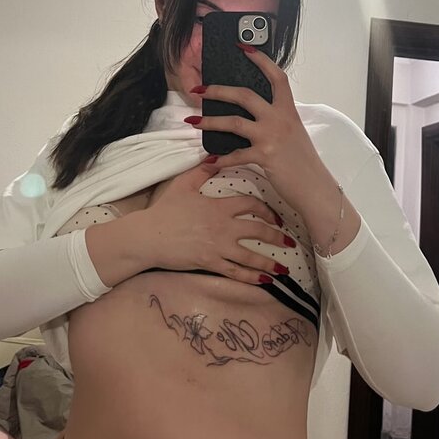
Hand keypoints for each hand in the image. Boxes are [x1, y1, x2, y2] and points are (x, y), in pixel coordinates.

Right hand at [142, 162, 291, 283]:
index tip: (276, 217)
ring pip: (251, 256)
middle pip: (258, 231)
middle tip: (289, 241)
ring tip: (283, 267)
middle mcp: (223, 228)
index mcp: (219, 207)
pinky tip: (264, 281)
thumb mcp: (183, 184)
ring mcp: (218, 247)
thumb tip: (216, 157)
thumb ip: (202, 170)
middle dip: (277, 237)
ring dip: (270, 262)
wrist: (149, 236)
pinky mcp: (210, 264)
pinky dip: (252, 277)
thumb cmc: (165, 210)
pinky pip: (236, 272)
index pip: (251, 205)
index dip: (267, 210)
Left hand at [187, 46, 316, 215]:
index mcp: (288, 110)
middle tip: (198, 90)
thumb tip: (255, 114)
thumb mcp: (293, 132)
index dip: (261, 60)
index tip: (244, 47)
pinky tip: (210, 160)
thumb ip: (277, 119)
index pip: (277, 77)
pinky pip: (236, 155)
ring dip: (210, 121)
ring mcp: (271, 136)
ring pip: (234, 122)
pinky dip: (221, 158)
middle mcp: (279, 119)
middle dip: (218, 90)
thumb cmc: (303, 161)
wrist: (314, 187)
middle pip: (245, 95)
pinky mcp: (264, 156)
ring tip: (192, 122)